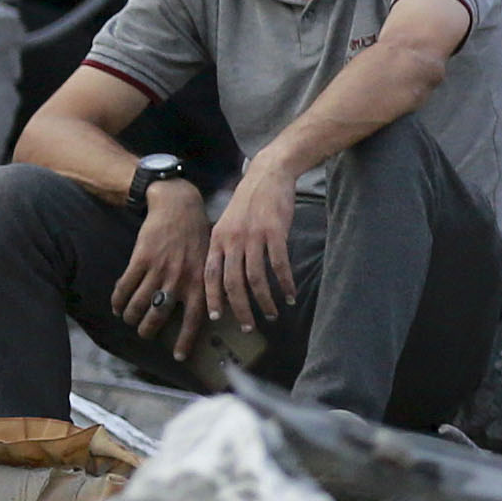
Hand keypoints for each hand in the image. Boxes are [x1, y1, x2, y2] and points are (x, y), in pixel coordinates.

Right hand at [110, 179, 207, 342]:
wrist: (179, 207)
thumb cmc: (198, 236)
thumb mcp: (211, 261)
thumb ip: (207, 286)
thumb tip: (212, 314)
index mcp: (201, 282)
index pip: (195, 319)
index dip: (186, 341)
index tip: (179, 357)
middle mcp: (181, 279)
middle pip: (159, 316)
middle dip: (148, 330)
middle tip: (144, 334)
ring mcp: (160, 269)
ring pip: (139, 304)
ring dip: (130, 316)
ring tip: (129, 319)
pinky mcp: (142, 259)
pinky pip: (125, 287)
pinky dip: (118, 300)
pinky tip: (116, 305)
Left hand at [204, 160, 300, 331]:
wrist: (268, 174)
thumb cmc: (249, 200)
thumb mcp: (228, 222)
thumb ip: (225, 246)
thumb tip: (224, 275)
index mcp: (218, 239)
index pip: (210, 275)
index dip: (213, 298)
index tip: (216, 318)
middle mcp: (232, 240)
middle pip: (232, 283)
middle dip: (240, 309)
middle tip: (248, 327)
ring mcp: (254, 237)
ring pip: (256, 278)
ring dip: (264, 301)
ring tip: (272, 314)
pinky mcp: (275, 233)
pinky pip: (279, 265)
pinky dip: (285, 283)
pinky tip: (291, 294)